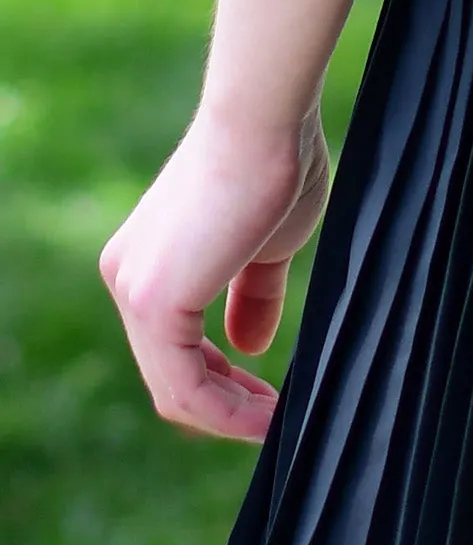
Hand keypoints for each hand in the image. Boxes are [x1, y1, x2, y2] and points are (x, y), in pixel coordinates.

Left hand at [100, 104, 329, 439]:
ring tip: (273, 424)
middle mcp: (126, 276)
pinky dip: (226, 411)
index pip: (174, 343)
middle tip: (273, 418)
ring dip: (227, 415)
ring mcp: (133, 290)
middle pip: (169, 371)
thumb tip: (251, 346)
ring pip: (173, 385)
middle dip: (225, 403)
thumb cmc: (273, 163)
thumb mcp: (266, 245)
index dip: (222, 380)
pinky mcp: (154, 303)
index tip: (267, 396)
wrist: (264, 120)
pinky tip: (265, 416)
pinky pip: (186, 384)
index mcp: (147, 259)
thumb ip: (252, 296)